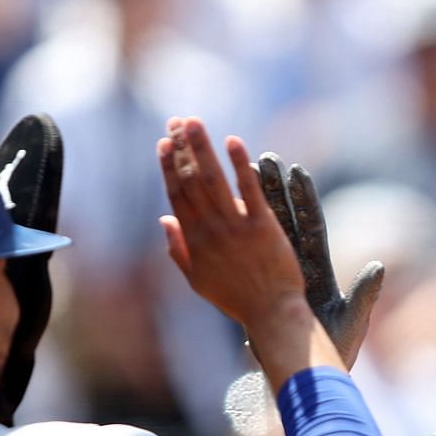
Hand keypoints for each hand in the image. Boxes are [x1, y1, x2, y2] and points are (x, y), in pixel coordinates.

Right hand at [158, 116, 337, 387]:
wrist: (271, 313)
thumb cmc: (235, 299)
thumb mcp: (197, 280)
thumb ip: (178, 249)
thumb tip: (164, 219)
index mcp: (193, 241)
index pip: (177, 195)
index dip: (169, 167)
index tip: (164, 143)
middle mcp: (210, 230)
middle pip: (191, 181)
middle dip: (182, 149)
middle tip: (176, 121)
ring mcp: (236, 227)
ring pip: (213, 180)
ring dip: (202, 148)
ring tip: (193, 122)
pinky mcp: (262, 226)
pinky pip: (249, 190)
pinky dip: (239, 165)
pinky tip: (233, 142)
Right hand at [255, 153, 383, 367]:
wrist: (311, 377)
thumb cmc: (333, 352)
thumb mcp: (352, 320)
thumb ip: (365, 292)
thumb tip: (379, 265)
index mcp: (319, 272)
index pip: (311, 227)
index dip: (303, 200)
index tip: (296, 172)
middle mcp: (299, 269)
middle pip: (286, 221)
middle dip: (276, 191)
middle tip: (266, 159)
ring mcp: (281, 276)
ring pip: (265, 235)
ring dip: (255, 204)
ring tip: (244, 172)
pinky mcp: (268, 288)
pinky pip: (251, 258)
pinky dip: (241, 234)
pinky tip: (227, 208)